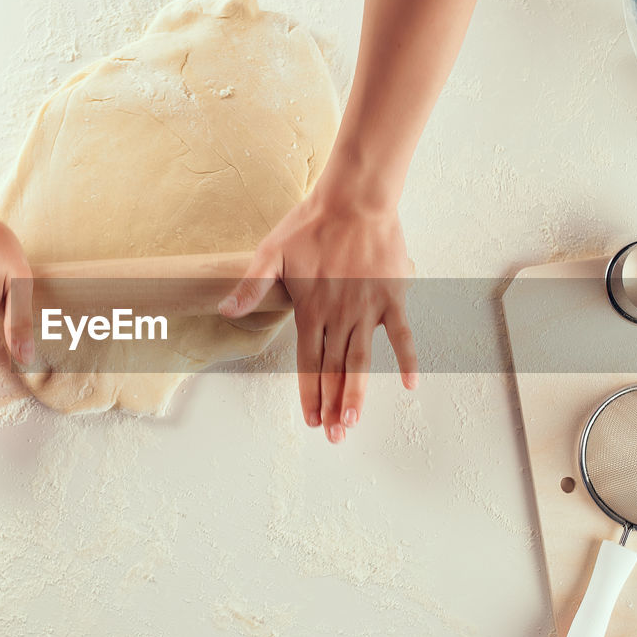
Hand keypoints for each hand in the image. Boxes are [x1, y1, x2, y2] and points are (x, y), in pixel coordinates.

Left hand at [219, 172, 417, 442]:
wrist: (354, 199)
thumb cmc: (310, 224)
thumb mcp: (271, 252)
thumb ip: (251, 285)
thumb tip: (225, 309)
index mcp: (310, 310)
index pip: (308, 363)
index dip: (310, 394)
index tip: (311, 420)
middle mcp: (339, 316)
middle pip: (334, 369)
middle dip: (333, 405)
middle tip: (334, 436)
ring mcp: (367, 308)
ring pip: (362, 360)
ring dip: (358, 392)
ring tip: (354, 422)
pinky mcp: (391, 296)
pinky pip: (401, 334)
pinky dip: (407, 359)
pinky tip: (410, 385)